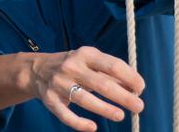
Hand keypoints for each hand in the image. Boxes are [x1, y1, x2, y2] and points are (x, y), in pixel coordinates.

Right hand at [27, 46, 144, 130]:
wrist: (38, 69)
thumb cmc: (74, 66)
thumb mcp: (91, 61)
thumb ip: (110, 73)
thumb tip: (134, 87)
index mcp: (86, 54)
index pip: (112, 65)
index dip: (129, 77)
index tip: (140, 88)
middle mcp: (72, 67)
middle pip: (101, 84)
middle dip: (123, 96)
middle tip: (139, 106)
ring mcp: (59, 83)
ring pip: (84, 99)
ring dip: (105, 109)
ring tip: (121, 116)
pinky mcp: (50, 100)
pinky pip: (66, 114)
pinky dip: (79, 123)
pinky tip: (92, 128)